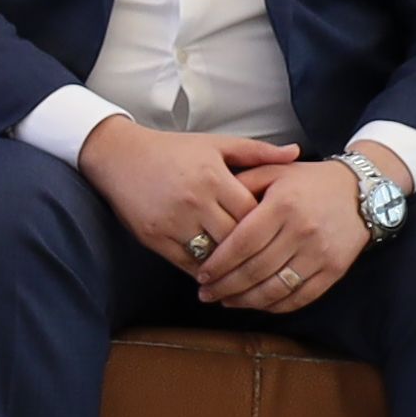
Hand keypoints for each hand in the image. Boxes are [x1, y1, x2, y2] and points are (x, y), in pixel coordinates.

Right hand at [75, 119, 296, 278]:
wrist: (119, 156)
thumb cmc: (172, 150)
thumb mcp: (216, 144)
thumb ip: (257, 151)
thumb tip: (296, 153)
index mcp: (213, 176)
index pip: (252, 213)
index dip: (266, 226)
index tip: (276, 232)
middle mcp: (194, 200)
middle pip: (235, 238)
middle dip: (251, 250)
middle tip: (267, 259)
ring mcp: (172, 221)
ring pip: (213, 255)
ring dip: (229, 265)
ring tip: (244, 270)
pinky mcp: (154, 237)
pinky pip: (187, 263)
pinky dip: (205, 270)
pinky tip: (216, 272)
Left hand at [195, 156, 377, 315]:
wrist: (359, 192)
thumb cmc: (309, 181)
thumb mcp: (274, 171)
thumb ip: (242, 183)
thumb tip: (211, 205)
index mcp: (283, 205)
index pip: (242, 243)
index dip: (219, 263)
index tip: (202, 274)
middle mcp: (302, 231)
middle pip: (256, 270)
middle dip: (225, 287)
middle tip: (206, 293)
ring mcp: (320, 254)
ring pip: (275, 288)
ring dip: (246, 301)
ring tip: (226, 301)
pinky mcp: (334, 270)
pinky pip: (300, 297)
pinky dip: (275, 306)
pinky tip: (256, 304)